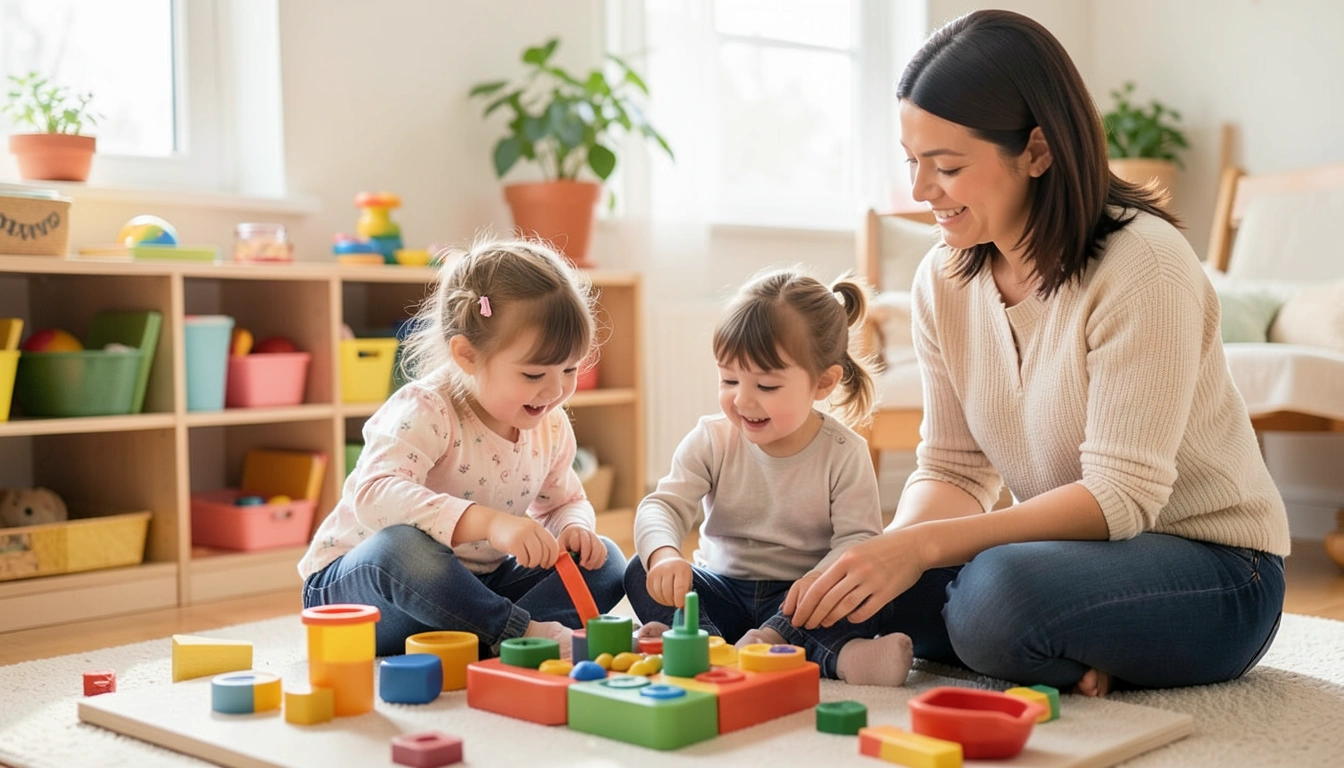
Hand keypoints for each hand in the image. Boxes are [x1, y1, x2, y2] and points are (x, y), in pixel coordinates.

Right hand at [487, 513, 558, 568]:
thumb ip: (539, 539)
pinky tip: (519, 560)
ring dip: (532, 563)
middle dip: (542, 562)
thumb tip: (550, 557)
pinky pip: (524, 558)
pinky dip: (523, 562)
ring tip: (525, 562)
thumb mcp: (528, 530)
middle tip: (535, 564)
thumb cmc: (511, 530)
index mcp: (538, 526)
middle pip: (545, 552)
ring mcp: (523, 535)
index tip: (548, 564)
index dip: (553, 557)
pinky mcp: (513, 542)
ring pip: (536, 557)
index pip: (553, 544)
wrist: (491, 523)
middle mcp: (532, 529)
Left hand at [557, 524, 606, 569]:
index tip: (574, 557)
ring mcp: (595, 538)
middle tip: (583, 566)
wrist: (576, 532)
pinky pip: (603, 552)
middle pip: (591, 545)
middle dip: (588, 557)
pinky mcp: (601, 544)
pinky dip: (600, 561)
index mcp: (575, 533)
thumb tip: (564, 562)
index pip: (578, 541)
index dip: (577, 550)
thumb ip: (561, 552)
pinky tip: (593, 566)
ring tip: (588, 567)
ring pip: (599, 549)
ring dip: (595, 560)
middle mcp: (587, 533)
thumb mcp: (560, 544)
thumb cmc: (566, 541)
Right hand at [645, 548, 692, 607]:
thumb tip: (685, 610)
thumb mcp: (688, 580)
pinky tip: (664, 597)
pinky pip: (653, 592)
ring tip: (671, 600)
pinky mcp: (649, 576)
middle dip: (672, 601)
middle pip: (668, 591)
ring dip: (665, 601)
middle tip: (676, 603)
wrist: (667, 560)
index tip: (681, 606)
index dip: (680, 600)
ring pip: (659, 593)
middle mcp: (668, 567)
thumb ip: (687, 594)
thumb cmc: (681, 574)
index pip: (680, 587)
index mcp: (681, 568)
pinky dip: (659, 598)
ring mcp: (657, 571)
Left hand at [783, 530, 924, 628]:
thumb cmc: (882, 549)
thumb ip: (840, 568)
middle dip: (813, 615)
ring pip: (844, 606)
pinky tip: (849, 619)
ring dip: (831, 618)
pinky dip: (854, 618)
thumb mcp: (857, 550)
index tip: (797, 615)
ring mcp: (873, 581)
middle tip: (804, 625)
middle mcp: (857, 569)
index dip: (805, 605)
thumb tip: (819, 590)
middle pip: (828, 599)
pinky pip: (866, 611)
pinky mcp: (887, 592)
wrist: (915, 545)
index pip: (818, 586)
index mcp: (846, 558)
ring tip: (823, 624)